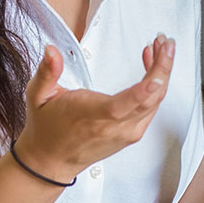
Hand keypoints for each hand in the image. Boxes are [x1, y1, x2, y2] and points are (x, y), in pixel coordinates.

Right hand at [15, 38, 174, 180]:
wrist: (52, 161)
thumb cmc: (47, 128)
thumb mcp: (38, 96)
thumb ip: (46, 72)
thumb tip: (51, 51)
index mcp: (93, 116)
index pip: (124, 104)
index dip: (147, 87)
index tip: (160, 68)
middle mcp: (114, 127)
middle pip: (150, 98)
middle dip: (163, 67)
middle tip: (165, 41)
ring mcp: (127, 132)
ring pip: (155, 101)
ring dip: (161, 73)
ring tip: (158, 48)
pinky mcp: (132, 133)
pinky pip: (150, 107)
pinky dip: (155, 86)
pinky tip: (151, 69)